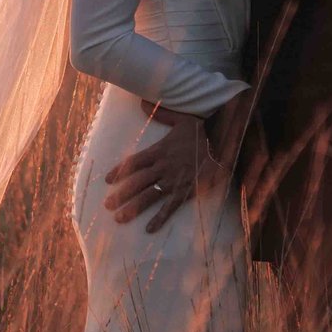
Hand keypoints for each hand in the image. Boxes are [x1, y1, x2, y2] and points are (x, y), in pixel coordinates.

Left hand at [103, 105, 218, 233]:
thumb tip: (141, 101)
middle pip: (136, 182)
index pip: (134, 162)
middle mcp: (163, 167)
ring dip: (133, 208)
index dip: (119, 171)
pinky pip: (170, 207)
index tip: (107, 181)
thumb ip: (161, 113)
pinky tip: (149, 229)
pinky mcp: (186, 191)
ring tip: (119, 219)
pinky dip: (159, 218)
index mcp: (159, 151)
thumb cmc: (204, 131)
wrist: (224, 143)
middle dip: (121, 195)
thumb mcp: (182, 118)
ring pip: (149, 196)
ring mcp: (174, 181)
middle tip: (107, 206)